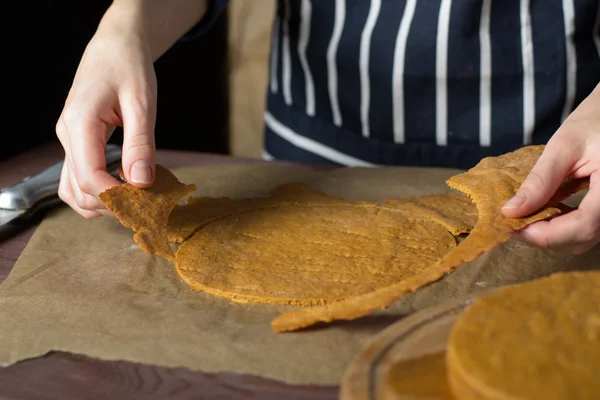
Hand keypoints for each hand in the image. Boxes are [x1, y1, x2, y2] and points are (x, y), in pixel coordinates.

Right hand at [56, 3, 156, 217]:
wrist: (115, 46)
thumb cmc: (129, 67)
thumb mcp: (142, 104)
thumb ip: (141, 144)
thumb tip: (141, 182)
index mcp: (80, 122)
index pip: (89, 176)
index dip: (116, 197)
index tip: (146, 202)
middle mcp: (67, 135)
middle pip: (78, 190)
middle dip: (112, 204)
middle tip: (147, 203)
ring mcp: (68, 140)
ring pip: (72, 190)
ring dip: (101, 203)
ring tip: (136, 199)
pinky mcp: (76, 143)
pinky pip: (77, 178)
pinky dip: (97, 192)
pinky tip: (123, 187)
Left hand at [502, 84, 599, 253]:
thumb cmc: (597, 119)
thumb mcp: (565, 145)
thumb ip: (540, 180)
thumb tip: (510, 211)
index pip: (582, 226)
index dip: (544, 233)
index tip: (511, 226)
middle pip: (581, 238)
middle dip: (543, 235)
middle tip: (512, 222)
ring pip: (584, 237)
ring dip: (551, 233)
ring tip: (523, 216)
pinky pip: (587, 227)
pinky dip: (562, 225)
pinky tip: (543, 211)